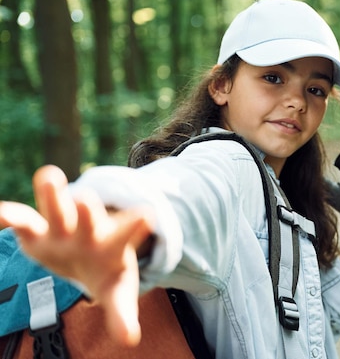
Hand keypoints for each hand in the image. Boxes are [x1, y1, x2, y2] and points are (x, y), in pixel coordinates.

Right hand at [0, 165, 152, 345]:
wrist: (88, 254)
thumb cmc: (106, 271)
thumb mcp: (117, 293)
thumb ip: (122, 314)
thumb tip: (130, 340)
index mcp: (113, 241)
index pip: (127, 232)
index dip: (136, 224)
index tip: (147, 214)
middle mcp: (88, 227)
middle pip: (88, 211)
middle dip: (87, 207)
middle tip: (86, 200)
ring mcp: (62, 224)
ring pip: (56, 204)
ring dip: (52, 193)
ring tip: (49, 176)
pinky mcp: (36, 230)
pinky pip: (21, 220)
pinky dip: (9, 216)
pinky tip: (0, 216)